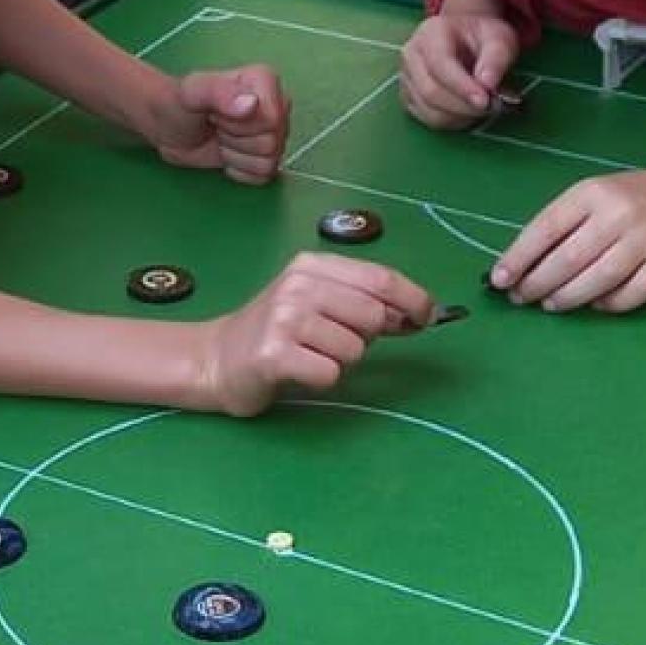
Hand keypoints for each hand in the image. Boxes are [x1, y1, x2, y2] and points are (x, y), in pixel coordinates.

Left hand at [148, 66, 290, 184]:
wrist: (168, 127)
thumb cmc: (180, 104)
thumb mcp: (193, 92)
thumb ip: (220, 92)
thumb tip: (251, 105)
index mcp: (265, 81)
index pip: (271, 120)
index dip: (240, 125)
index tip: (217, 113)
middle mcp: (276, 104)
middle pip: (271, 143)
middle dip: (235, 140)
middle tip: (216, 125)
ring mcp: (274, 131)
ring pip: (268, 162)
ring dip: (235, 155)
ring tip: (220, 136)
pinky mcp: (265, 155)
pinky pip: (263, 175)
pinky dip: (239, 169)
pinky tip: (226, 151)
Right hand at [195, 253, 434, 415]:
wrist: (218, 358)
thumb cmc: (277, 331)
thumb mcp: (319, 302)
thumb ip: (364, 302)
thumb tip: (421, 313)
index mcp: (313, 265)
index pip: (380, 277)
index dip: (413, 299)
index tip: (428, 318)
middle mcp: (298, 285)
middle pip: (373, 315)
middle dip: (368, 337)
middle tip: (337, 342)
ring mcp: (285, 318)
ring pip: (355, 348)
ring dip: (343, 361)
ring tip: (312, 355)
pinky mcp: (274, 354)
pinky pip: (331, 373)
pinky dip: (323, 379)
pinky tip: (300, 371)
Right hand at [400, 11, 519, 130]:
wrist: (465, 37)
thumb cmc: (481, 37)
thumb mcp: (499, 39)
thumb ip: (496, 59)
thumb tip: (487, 85)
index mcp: (431, 34)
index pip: (440, 65)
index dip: (462, 87)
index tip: (486, 101)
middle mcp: (411, 56)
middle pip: (431, 92)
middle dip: (464, 106)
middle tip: (493, 107)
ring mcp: (407, 79)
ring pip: (430, 111)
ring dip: (461, 117)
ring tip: (484, 107)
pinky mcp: (409, 98)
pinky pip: (429, 119)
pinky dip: (454, 122)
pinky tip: (469, 111)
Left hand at [489, 156, 645, 312]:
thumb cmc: (618, 203)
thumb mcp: (584, 200)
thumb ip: (554, 228)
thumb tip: (514, 269)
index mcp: (591, 193)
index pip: (547, 228)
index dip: (519, 257)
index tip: (499, 280)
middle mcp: (620, 214)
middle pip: (570, 258)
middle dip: (538, 283)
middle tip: (521, 298)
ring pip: (600, 278)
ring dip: (568, 298)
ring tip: (550, 304)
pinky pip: (632, 294)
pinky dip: (608, 305)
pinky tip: (593, 304)